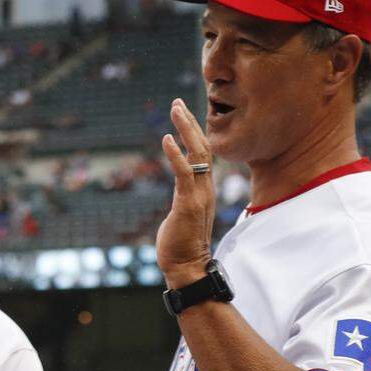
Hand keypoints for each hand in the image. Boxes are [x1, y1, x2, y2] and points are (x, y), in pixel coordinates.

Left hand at [155, 98, 215, 288]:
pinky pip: (183, 173)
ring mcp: (198, 195)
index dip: (195, 132)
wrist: (186, 268)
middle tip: (177, 102)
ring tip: (175, 109)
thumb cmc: (181, 244)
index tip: (185, 113)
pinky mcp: (188, 204)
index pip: (203, 154)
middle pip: (203, 147)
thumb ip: (184, 196)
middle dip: (190, 123)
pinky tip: (166, 138)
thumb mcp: (183, 212)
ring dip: (185, 130)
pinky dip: (175, 154)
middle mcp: (204, 188)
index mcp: (203, 189)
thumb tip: (180, 190)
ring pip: (196, 154)